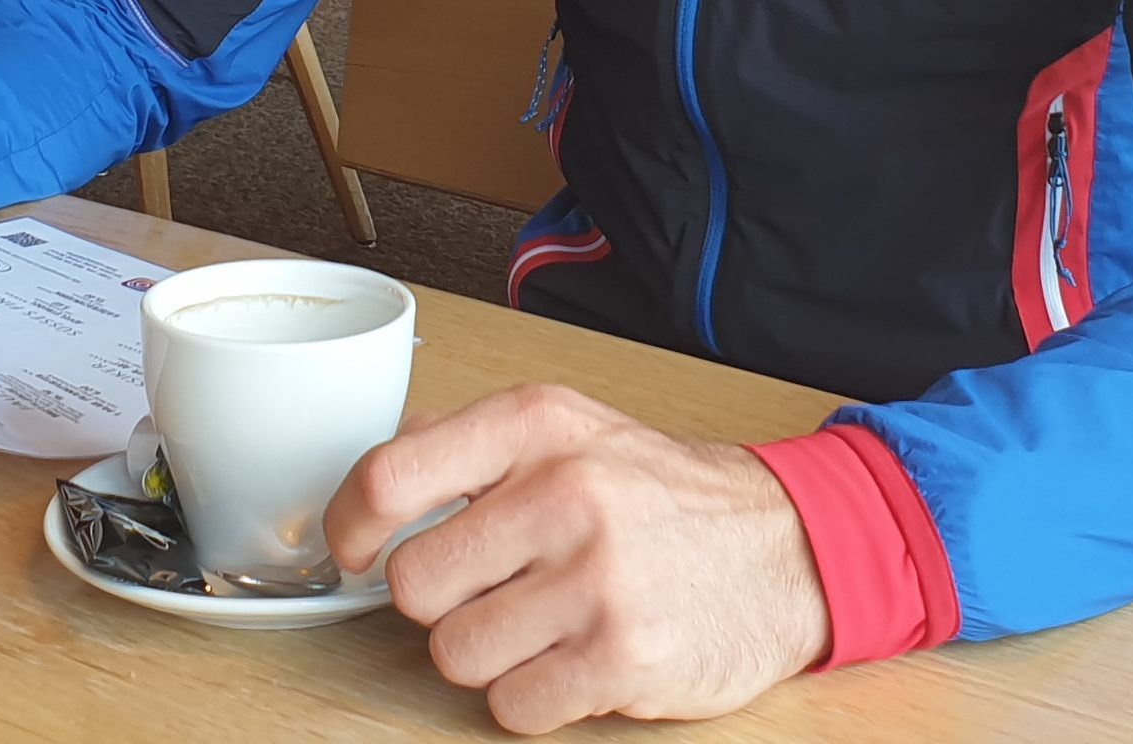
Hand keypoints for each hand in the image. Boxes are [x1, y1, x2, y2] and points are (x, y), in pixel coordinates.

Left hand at [325, 385, 828, 734]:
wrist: (782, 549)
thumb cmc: (659, 494)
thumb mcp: (568, 430)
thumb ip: (466, 445)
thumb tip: (369, 484)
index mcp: (536, 425)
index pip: (390, 475)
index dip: (350, 524)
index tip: (354, 547)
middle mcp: (565, 492)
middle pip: (414, 586)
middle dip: (444, 600)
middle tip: (495, 588)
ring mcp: (597, 579)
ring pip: (456, 654)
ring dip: (490, 653)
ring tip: (544, 622)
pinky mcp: (623, 658)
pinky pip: (512, 706)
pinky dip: (532, 696)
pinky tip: (574, 659)